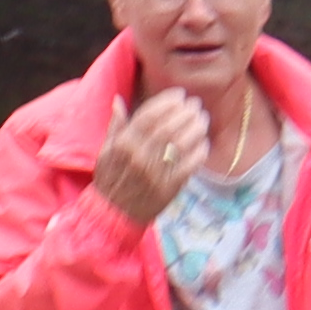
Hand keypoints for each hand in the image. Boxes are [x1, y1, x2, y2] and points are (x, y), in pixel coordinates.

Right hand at [88, 90, 210, 226]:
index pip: (149, 115)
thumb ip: (116, 126)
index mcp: (123, 144)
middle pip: (168, 127)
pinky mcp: (168, 188)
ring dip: (195, 128)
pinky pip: (189, 165)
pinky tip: (204, 144)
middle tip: (196, 105)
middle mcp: (138, 156)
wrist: (113, 214)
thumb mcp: (105, 151)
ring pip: (180, 144)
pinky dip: (199, 152)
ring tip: (202, 120)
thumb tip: (118, 100)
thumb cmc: (110, 180)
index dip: (167, 101)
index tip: (180, 95)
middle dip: (185, 112)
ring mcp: (154, 172)